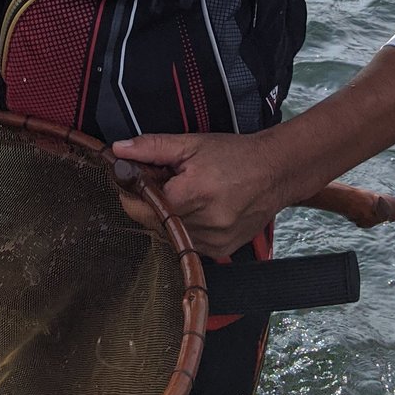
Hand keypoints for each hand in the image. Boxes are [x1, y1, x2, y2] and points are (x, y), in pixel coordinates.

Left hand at [111, 130, 290, 258]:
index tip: (134, 180)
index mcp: (193, 195)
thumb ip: (152, 147)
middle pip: (154, 221)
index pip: (143, 206)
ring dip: (168, 216)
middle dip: (152, 202)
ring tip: (187, 194)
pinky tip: (199, 209)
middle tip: (165, 182)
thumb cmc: (235, 155)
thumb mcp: (191, 144)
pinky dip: (185, 227)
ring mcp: (214, 241)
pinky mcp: (221, 250)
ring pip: (170, 234)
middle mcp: (204, 224)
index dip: (133, 192)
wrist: (275, 172)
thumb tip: (119, 149)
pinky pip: (188, 243)